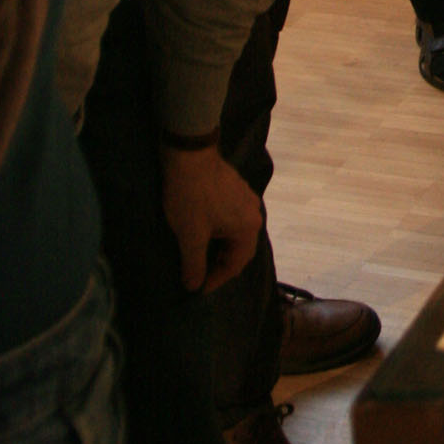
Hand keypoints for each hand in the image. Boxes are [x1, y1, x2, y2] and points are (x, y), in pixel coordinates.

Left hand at [159, 143, 262, 291]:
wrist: (189, 154)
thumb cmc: (191, 198)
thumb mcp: (190, 236)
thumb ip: (194, 265)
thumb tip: (194, 286)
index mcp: (248, 228)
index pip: (236, 264)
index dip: (216, 280)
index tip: (197, 289)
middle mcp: (254, 214)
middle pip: (240, 249)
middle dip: (221, 265)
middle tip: (200, 275)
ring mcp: (247, 198)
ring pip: (236, 233)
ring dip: (220, 247)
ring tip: (201, 256)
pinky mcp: (236, 189)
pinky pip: (232, 219)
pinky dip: (220, 231)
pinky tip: (205, 232)